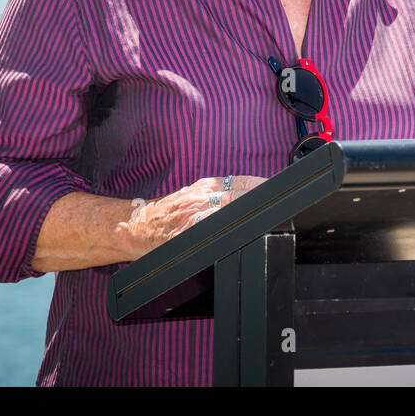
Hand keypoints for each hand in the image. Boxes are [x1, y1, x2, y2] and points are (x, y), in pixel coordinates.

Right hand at [130, 175, 267, 252]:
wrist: (134, 225)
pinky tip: (237, 233)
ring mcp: (192, 214)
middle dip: (259, 201)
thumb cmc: (168, 212)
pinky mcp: (183, 233)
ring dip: (245, 214)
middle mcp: (200, 196)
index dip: (262, 186)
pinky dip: (222, 230)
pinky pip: (206, 229)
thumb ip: (220, 194)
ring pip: (226, 209)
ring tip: (264, 220)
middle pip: (239, 195)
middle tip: (279, 206)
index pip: (242, 181)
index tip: (279, 192)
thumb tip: (250, 195)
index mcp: (206, 186)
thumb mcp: (194, 195)